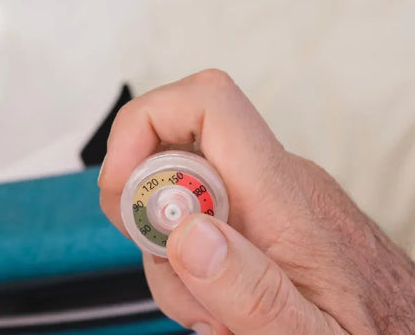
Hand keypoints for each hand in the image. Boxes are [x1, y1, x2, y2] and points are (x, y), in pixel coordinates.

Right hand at [98, 70, 414, 334]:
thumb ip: (250, 292)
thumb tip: (187, 232)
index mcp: (286, 200)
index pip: (207, 103)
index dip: (143, 126)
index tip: (128, 194)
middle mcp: (279, 183)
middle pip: (177, 153)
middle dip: (150, 218)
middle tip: (176, 280)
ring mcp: (273, 199)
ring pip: (184, 198)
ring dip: (174, 260)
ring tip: (215, 318)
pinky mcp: (269, 219)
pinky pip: (207, 222)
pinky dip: (196, 267)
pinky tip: (225, 309)